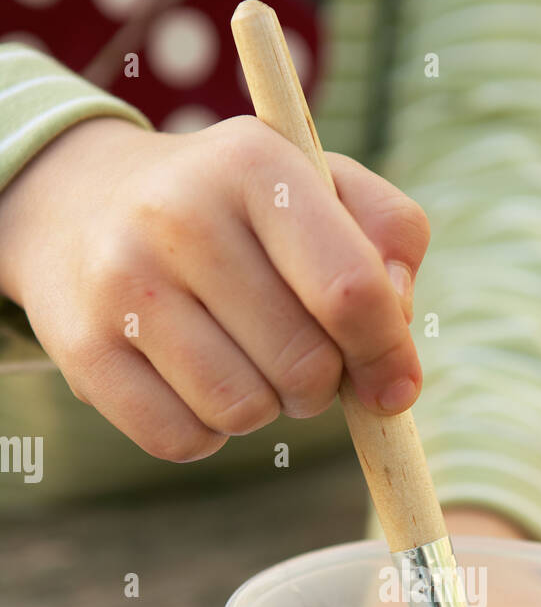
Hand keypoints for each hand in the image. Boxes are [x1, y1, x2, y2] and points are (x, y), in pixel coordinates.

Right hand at [0, 116, 428, 458]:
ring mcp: (121, 286)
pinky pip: (183, 440)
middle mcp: (178, 216)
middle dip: (320, 382)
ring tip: (241, 359)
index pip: (351, 290)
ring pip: (244, 412)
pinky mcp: (83, 351)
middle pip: (304, 367)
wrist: (76, 202)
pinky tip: (193, 382)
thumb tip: (399, 321)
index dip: (387, 353)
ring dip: (263, 407)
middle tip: (295, 352)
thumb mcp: (317, 183)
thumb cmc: (233, 208)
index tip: (395, 383)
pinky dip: (206, 431)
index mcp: (253, 166)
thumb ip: (389, 234)